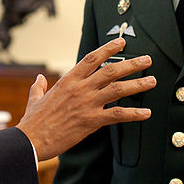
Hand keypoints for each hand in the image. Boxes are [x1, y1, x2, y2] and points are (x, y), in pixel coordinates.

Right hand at [16, 38, 153, 160]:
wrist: (31, 140)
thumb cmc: (32, 121)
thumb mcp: (34, 99)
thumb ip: (38, 86)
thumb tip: (39, 78)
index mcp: (67, 80)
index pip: (91, 59)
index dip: (108, 49)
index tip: (122, 43)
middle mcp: (80, 89)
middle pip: (110, 71)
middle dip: (131, 64)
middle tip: (147, 60)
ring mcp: (87, 104)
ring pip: (118, 89)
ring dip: (138, 85)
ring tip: (152, 81)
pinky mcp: (91, 121)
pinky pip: (117, 115)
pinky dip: (133, 114)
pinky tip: (146, 113)